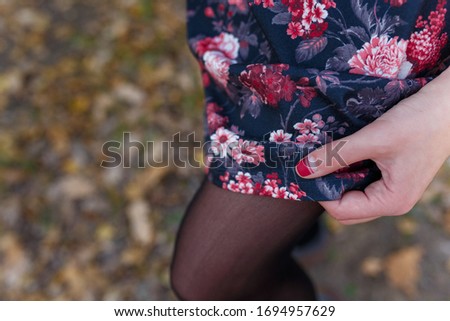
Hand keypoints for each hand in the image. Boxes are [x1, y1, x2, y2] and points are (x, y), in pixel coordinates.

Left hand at [295, 81, 449, 224]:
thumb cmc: (418, 121)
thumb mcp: (373, 138)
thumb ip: (336, 155)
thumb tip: (302, 171)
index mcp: (391, 202)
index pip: (342, 211)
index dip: (320, 194)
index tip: (306, 171)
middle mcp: (393, 203)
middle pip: (347, 209)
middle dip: (327, 190)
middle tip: (313, 165)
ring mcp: (394, 191)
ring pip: (354, 196)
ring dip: (337, 180)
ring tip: (325, 159)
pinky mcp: (394, 178)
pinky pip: (363, 184)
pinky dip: (349, 172)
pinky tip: (341, 155)